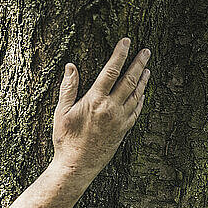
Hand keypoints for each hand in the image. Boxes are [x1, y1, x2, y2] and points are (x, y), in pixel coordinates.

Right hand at [52, 38, 150, 174]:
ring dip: (143, 81)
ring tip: (147, 69)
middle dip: (139, 64)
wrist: (77, 166)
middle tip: (146, 51)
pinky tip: (143, 94)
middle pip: (130, 80)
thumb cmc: (65, 140)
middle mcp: (111, 108)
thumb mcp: (60, 113)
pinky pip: (136, 111)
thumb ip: (67, 88)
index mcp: (95, 101)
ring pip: (136, 95)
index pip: (111, 71)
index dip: (120, 54)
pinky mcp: (123, 131)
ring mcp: (120, 120)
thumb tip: (70, 66)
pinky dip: (141, 100)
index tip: (126, 41)